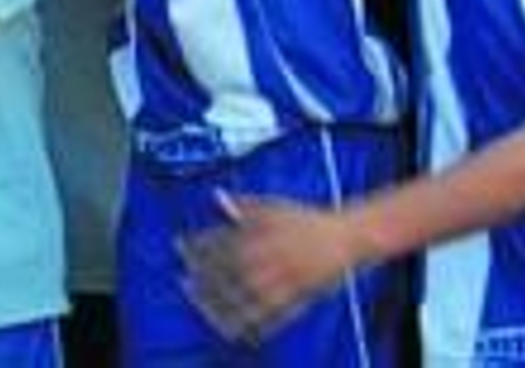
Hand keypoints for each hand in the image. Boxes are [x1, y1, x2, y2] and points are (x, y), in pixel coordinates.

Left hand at [176, 192, 357, 344]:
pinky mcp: (296, 299)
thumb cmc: (307, 218)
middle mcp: (269, 258)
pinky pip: (269, 317)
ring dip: (219, 302)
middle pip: (227, 272)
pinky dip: (250, 324)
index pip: (221, 241)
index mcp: (262, 234)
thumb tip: (217, 196)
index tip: (179, 247)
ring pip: (244, 297)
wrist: (346, 236)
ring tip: (200, 306)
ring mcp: (282, 281)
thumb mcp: (274, 205)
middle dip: (202, 277)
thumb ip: (244, 204)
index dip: (197, 245)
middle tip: (182, 281)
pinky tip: (234, 328)